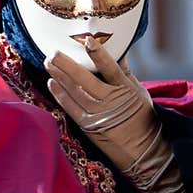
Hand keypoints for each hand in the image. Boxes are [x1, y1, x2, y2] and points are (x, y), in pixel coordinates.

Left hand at [46, 37, 184, 192]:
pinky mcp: (89, 127)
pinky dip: (60, 95)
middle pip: (86, 80)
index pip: (111, 69)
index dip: (99, 55)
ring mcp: (98, 116)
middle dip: (67, 65)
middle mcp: (111, 103)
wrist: (144, 152)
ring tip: (48, 63)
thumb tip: (117, 51)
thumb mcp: (139, 92)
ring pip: (75, 92)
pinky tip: (52, 83)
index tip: (88, 41)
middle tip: (53, 52)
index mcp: (126, 91)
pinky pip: (71, 108)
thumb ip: (125, 72)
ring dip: (59, 76)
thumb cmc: (143, 119)